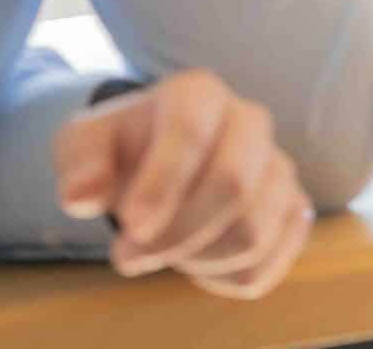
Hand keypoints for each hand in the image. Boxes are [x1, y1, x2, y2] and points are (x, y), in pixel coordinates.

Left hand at [54, 70, 315, 298]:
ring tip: (165, 249)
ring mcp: (279, 166)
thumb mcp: (86, 145)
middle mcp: (250, 121)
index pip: (192, 129)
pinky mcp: (293, 210)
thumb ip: (79, 163)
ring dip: (196, 258)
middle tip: (129, 256)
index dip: (163, 182)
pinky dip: (224, 279)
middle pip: (233, 184)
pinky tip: (197, 262)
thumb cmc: (123, 151)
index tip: (131, 226)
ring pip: (253, 232)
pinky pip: (268, 263)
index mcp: (198, 93)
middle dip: (178, 233)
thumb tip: (80, 196)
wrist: (161, 164)